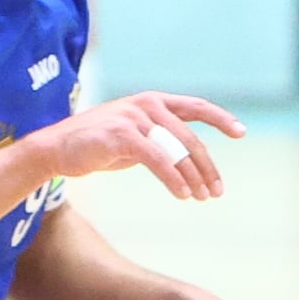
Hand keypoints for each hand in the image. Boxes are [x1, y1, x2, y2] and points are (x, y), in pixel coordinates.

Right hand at [39, 91, 243, 203]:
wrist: (57, 149)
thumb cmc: (99, 145)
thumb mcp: (137, 138)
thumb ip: (163, 139)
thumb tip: (194, 156)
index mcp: (154, 102)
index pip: (196, 107)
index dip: (221, 119)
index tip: (241, 133)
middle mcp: (146, 105)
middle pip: (191, 138)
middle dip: (208, 168)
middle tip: (217, 192)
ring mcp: (133, 118)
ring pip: (177, 151)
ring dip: (194, 178)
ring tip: (202, 198)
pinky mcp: (121, 136)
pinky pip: (158, 160)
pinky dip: (174, 179)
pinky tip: (182, 195)